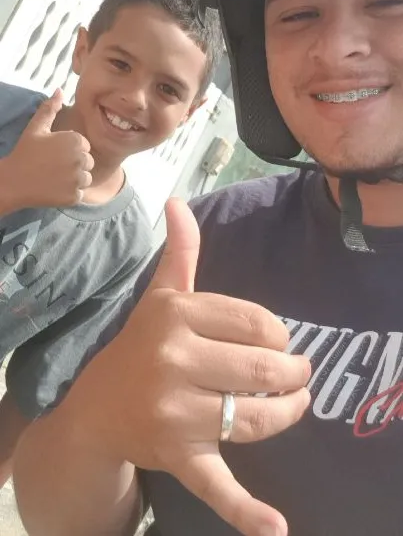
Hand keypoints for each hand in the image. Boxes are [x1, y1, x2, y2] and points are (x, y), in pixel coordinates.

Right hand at [6, 89, 93, 208]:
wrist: (13, 181)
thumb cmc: (25, 152)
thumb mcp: (36, 127)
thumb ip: (50, 108)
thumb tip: (60, 89)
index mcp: (76, 140)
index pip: (84, 146)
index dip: (69, 150)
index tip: (54, 154)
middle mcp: (81, 159)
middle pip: (88, 162)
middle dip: (74, 165)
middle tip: (53, 166)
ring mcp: (78, 179)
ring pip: (86, 179)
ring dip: (74, 180)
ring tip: (54, 178)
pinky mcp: (74, 197)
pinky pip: (80, 194)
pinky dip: (69, 194)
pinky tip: (54, 189)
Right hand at [69, 198, 310, 535]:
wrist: (95, 411)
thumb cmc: (139, 346)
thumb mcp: (160, 298)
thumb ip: (179, 253)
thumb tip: (178, 202)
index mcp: (174, 315)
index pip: (257, 322)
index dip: (278, 335)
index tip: (276, 342)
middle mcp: (172, 359)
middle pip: (263, 369)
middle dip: (293, 374)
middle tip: (297, 376)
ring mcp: (173, 411)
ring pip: (255, 417)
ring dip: (288, 413)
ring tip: (297, 404)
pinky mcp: (176, 456)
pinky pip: (216, 483)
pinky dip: (246, 511)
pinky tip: (275, 528)